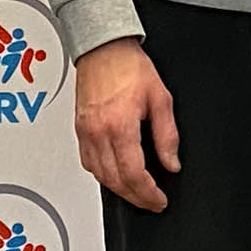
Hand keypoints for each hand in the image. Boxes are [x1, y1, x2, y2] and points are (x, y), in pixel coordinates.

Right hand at [72, 35, 179, 211]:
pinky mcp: (79, 129)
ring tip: (136, 192)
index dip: (148, 194)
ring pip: (99, 176)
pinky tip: (114, 174)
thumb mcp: (161, 98)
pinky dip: (102, 175)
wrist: (104, 48)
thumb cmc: (129, 66)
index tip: (159, 201)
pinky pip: (88, 162)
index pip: (134, 175)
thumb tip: (171, 162)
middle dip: (135, 197)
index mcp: (120, 126)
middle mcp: (99, 133)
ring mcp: (86, 132)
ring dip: (118, 189)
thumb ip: (167, 135)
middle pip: (115, 181)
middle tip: (150, 202)